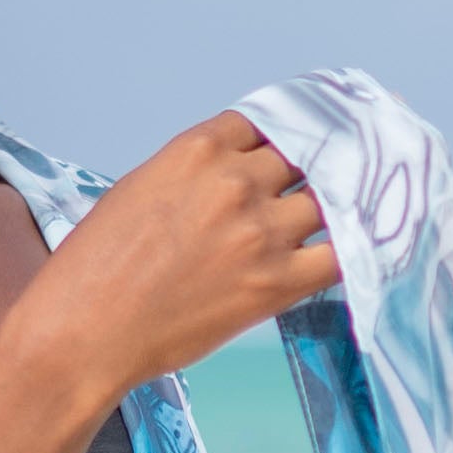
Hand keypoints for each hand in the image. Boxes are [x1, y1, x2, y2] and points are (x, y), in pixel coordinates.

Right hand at [28, 112, 338, 411]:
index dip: (291, 131)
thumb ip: (195, 176)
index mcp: (197, 151)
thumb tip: (236, 180)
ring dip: (343, 202)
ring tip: (361, 206)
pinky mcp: (276, 283)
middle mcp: (235, 182)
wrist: (84, 332)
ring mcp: (260, 231)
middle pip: (306, 155)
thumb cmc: (96, 269)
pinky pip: (341, 255)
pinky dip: (358, 247)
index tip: (309, 137)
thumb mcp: (140, 191)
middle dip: (321, 163)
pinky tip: (367, 245)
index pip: (268, 120)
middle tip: (346, 168)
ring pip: (330, 198)